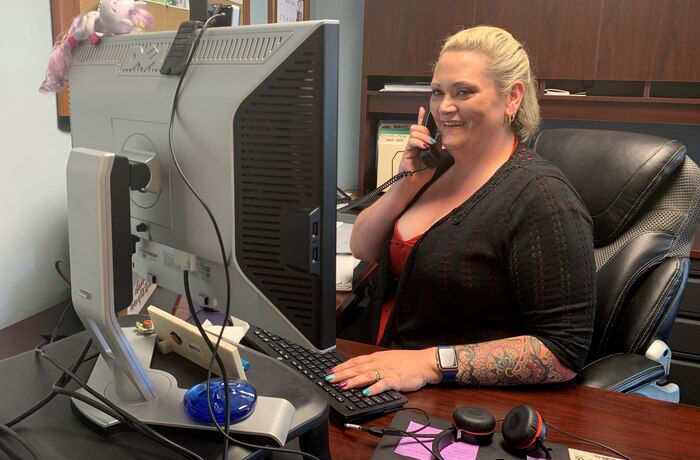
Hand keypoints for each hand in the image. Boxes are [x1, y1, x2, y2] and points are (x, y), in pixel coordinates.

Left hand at [325, 348, 441, 395]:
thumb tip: (359, 370)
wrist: (424, 363)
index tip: (330, 372)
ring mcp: (387, 371)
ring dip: (354, 381)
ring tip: (343, 386)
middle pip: (357, 368)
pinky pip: (383, 384)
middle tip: (329, 379)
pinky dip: (374, 389)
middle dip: (342, 374)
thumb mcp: (387, 360)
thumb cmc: (407, 362)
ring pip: (367, 375)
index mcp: (376, 358)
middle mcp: (379, 363)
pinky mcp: (395, 380)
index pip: (355, 361)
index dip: (341, 367)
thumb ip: (373, 365)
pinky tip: (366, 393)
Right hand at [400, 106, 436, 172]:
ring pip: (415, 132)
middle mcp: (415, 143)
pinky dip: (419, 142)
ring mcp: (410, 147)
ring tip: (429, 144)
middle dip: (426, 129)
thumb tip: (442, 136)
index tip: (423, 109)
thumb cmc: (422, 173)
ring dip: (424, 136)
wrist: (413, 184)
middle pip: (417, 127)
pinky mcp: (407, 151)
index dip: (421, 118)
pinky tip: (424, 146)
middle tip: (432, 138)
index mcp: (422, 143)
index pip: (421, 128)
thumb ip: (437, 148)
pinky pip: (411, 141)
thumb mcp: (435, 159)